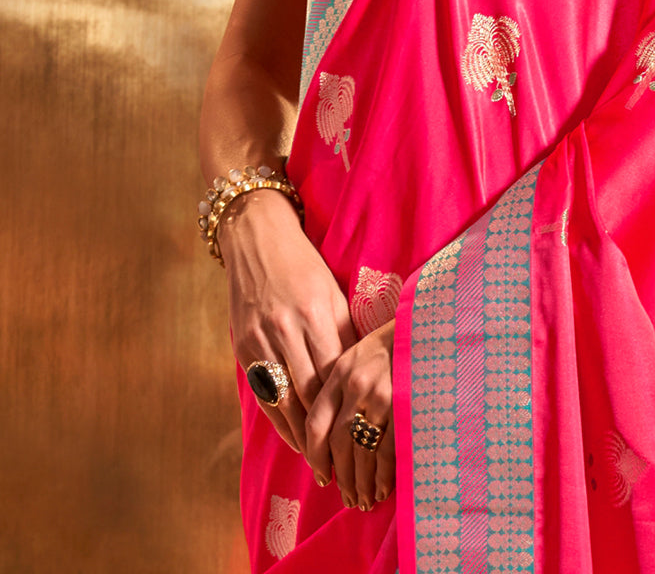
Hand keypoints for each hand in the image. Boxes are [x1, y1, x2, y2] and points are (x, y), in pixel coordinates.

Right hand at [221, 189, 356, 457]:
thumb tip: (367, 375)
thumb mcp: (333, 291)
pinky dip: (280, 421)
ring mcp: (261, 337)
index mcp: (318, 310)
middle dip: (329, 430)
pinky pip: (264, 393)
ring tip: (324, 462)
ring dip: (306, 435)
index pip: (338, 371)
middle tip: (349, 461)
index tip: (367, 432)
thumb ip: (346, 333)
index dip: (351, 406)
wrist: (257, 238)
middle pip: (312, 392)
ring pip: (286, 398)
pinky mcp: (242, 344)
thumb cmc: (305, 265)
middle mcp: (287, 326)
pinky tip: (297, 439)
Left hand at [304, 319, 395, 510]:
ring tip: (363, 500)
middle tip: (347, 498)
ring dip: (361, 482)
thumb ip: (343, 385)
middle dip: (342, 477)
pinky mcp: (404, 406)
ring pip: (361, 451)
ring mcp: (380, 396)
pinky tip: (382, 488)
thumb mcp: (361, 354)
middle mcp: (355, 384)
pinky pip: (387, 450)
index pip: (316, 422)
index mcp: (340, 371)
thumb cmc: (395, 343)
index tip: (322, 476)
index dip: (315, 455)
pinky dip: (383, 475)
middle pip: (338, 442)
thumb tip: (334, 432)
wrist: (430, 325)